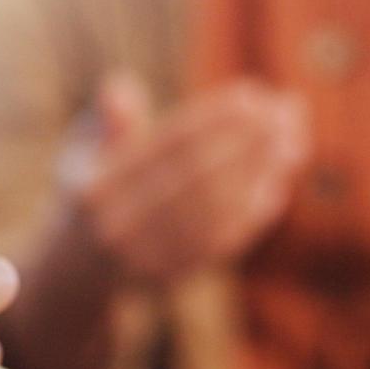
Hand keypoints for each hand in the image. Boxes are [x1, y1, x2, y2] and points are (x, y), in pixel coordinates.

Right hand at [67, 72, 308, 281]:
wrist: (75, 271)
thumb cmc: (89, 190)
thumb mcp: (82, 151)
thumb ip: (105, 120)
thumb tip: (119, 87)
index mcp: (94, 188)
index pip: (166, 146)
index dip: (213, 118)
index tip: (253, 93)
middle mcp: (117, 228)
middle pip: (198, 178)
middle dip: (250, 141)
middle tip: (288, 110)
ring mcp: (146, 260)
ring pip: (217, 212)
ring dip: (262, 174)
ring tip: (294, 142)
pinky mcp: (172, 281)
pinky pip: (222, 244)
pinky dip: (254, 213)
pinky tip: (278, 182)